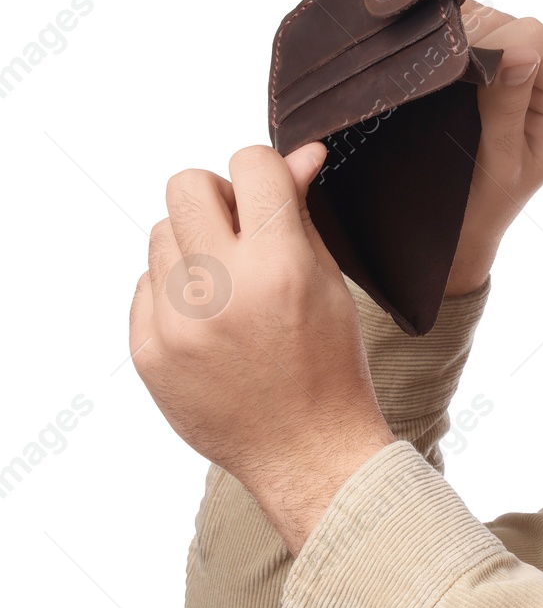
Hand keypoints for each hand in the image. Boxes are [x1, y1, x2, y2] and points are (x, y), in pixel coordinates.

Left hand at [130, 142, 396, 553]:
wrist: (308, 453)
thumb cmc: (331, 367)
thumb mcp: (330, 285)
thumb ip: (303, 215)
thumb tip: (300, 154)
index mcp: (280, 266)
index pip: (250, 164)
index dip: (264, 171)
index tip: (269, 194)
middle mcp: (223, 289)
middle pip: (186, 185)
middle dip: (215, 198)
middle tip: (239, 235)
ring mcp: (178, 323)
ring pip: (161, 235)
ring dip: (193, 250)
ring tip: (229, 293)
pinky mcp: (148, 350)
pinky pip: (145, 287)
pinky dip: (175, 296)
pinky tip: (211, 329)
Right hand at [447, 0, 542, 294]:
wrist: (465, 219)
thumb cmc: (486, 201)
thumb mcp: (500, 160)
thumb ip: (509, 106)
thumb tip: (523, 52)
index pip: (535, 39)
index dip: (492, 49)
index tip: (456, 81)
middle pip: (511, 24)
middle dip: (472, 47)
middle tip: (441, 87)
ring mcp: (533, 61)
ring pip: (488, 20)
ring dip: (456, 43)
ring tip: (436, 84)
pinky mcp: (503, 57)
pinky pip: (474, 27)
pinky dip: (449, 41)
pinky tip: (434, 69)